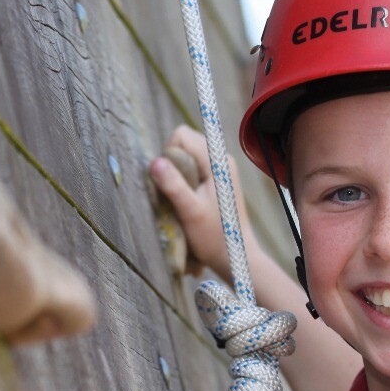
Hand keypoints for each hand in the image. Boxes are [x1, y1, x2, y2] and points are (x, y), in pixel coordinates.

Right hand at [149, 125, 258, 280]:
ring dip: (177, 174)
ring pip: (186, 156)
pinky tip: (189, 201)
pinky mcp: (217, 179)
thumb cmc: (215, 237)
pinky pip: (192, 168)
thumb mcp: (190, 212)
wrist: (235, 255)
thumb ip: (173, 185)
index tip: (172, 181)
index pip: (181, 135)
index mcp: (218, 161)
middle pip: (183, 142)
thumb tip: (154, 162)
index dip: (168, 154)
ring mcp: (220, 168)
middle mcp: (221, 159)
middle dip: (171, 163)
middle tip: (178, 192)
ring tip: (183, 199)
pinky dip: (184, 181)